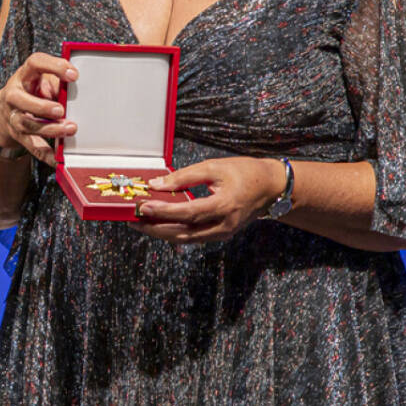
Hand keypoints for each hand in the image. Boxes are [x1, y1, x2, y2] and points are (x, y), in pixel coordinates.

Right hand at [0, 53, 78, 166]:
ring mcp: (14, 117)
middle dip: (41, 106)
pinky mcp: (19, 136)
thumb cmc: (31, 92)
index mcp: (24, 76)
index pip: (35, 63)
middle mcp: (14, 96)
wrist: (2, 113)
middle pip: (21, 100)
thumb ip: (57, 85)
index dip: (53, 66)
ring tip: (70, 129)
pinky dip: (47, 154)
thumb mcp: (41, 82)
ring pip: (27, 125)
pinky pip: (32, 146)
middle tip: (61, 110)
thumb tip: (77, 93)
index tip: (74, 75)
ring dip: (49, 129)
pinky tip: (59, 157)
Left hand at [129, 157, 283, 244]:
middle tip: (133, 221)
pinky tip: (160, 225)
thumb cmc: (245, 173)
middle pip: (184, 232)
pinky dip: (175, 232)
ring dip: (162, 233)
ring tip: (141, 224)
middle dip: (156, 228)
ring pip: (187, 238)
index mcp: (224, 205)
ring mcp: (223, 233)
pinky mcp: (221, 234)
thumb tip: (157, 185)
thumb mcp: (214, 167)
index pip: (188, 213)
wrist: (271, 187)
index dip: (164, 212)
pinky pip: (194, 237)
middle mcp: (224, 225)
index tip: (143, 207)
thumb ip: (185, 177)